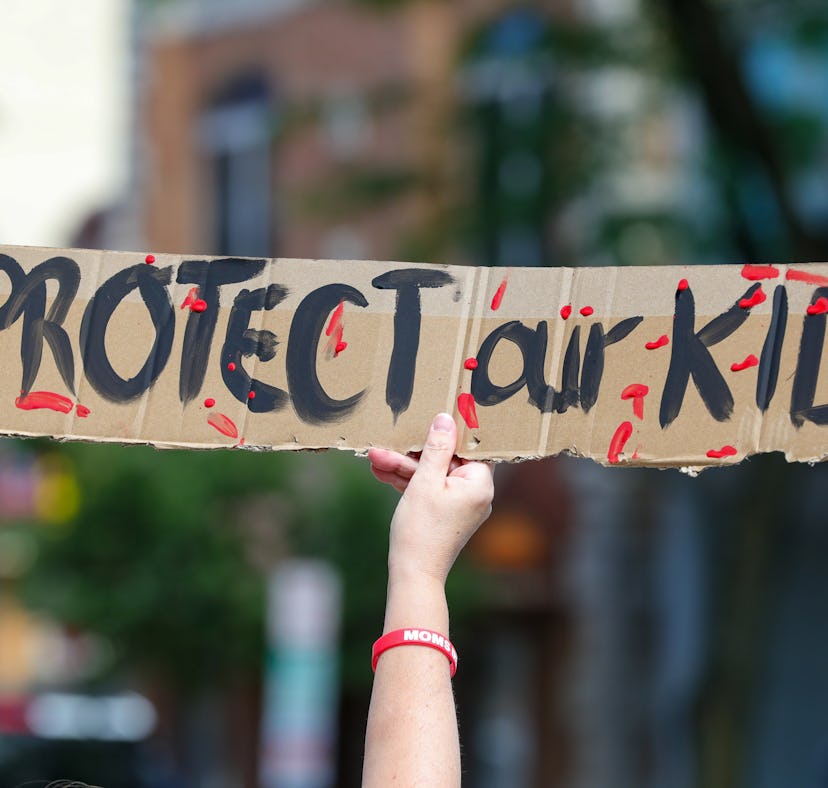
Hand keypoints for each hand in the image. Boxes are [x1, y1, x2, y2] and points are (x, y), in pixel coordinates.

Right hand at [368, 413, 493, 583]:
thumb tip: (446, 420)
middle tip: (385, 445)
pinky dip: (409, 484)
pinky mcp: (446, 515)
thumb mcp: (424, 480)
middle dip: (412, 454)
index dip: (448, 434)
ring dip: (403, 468)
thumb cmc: (421, 529)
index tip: (432, 418)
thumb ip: (436, 448)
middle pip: (445, 461)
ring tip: (374, 458)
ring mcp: (461, 506)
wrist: (413, 575)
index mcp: (480, 484)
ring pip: (432, 476)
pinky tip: (382, 472)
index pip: (468, 448)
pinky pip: (429, 491)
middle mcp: (476, 495)